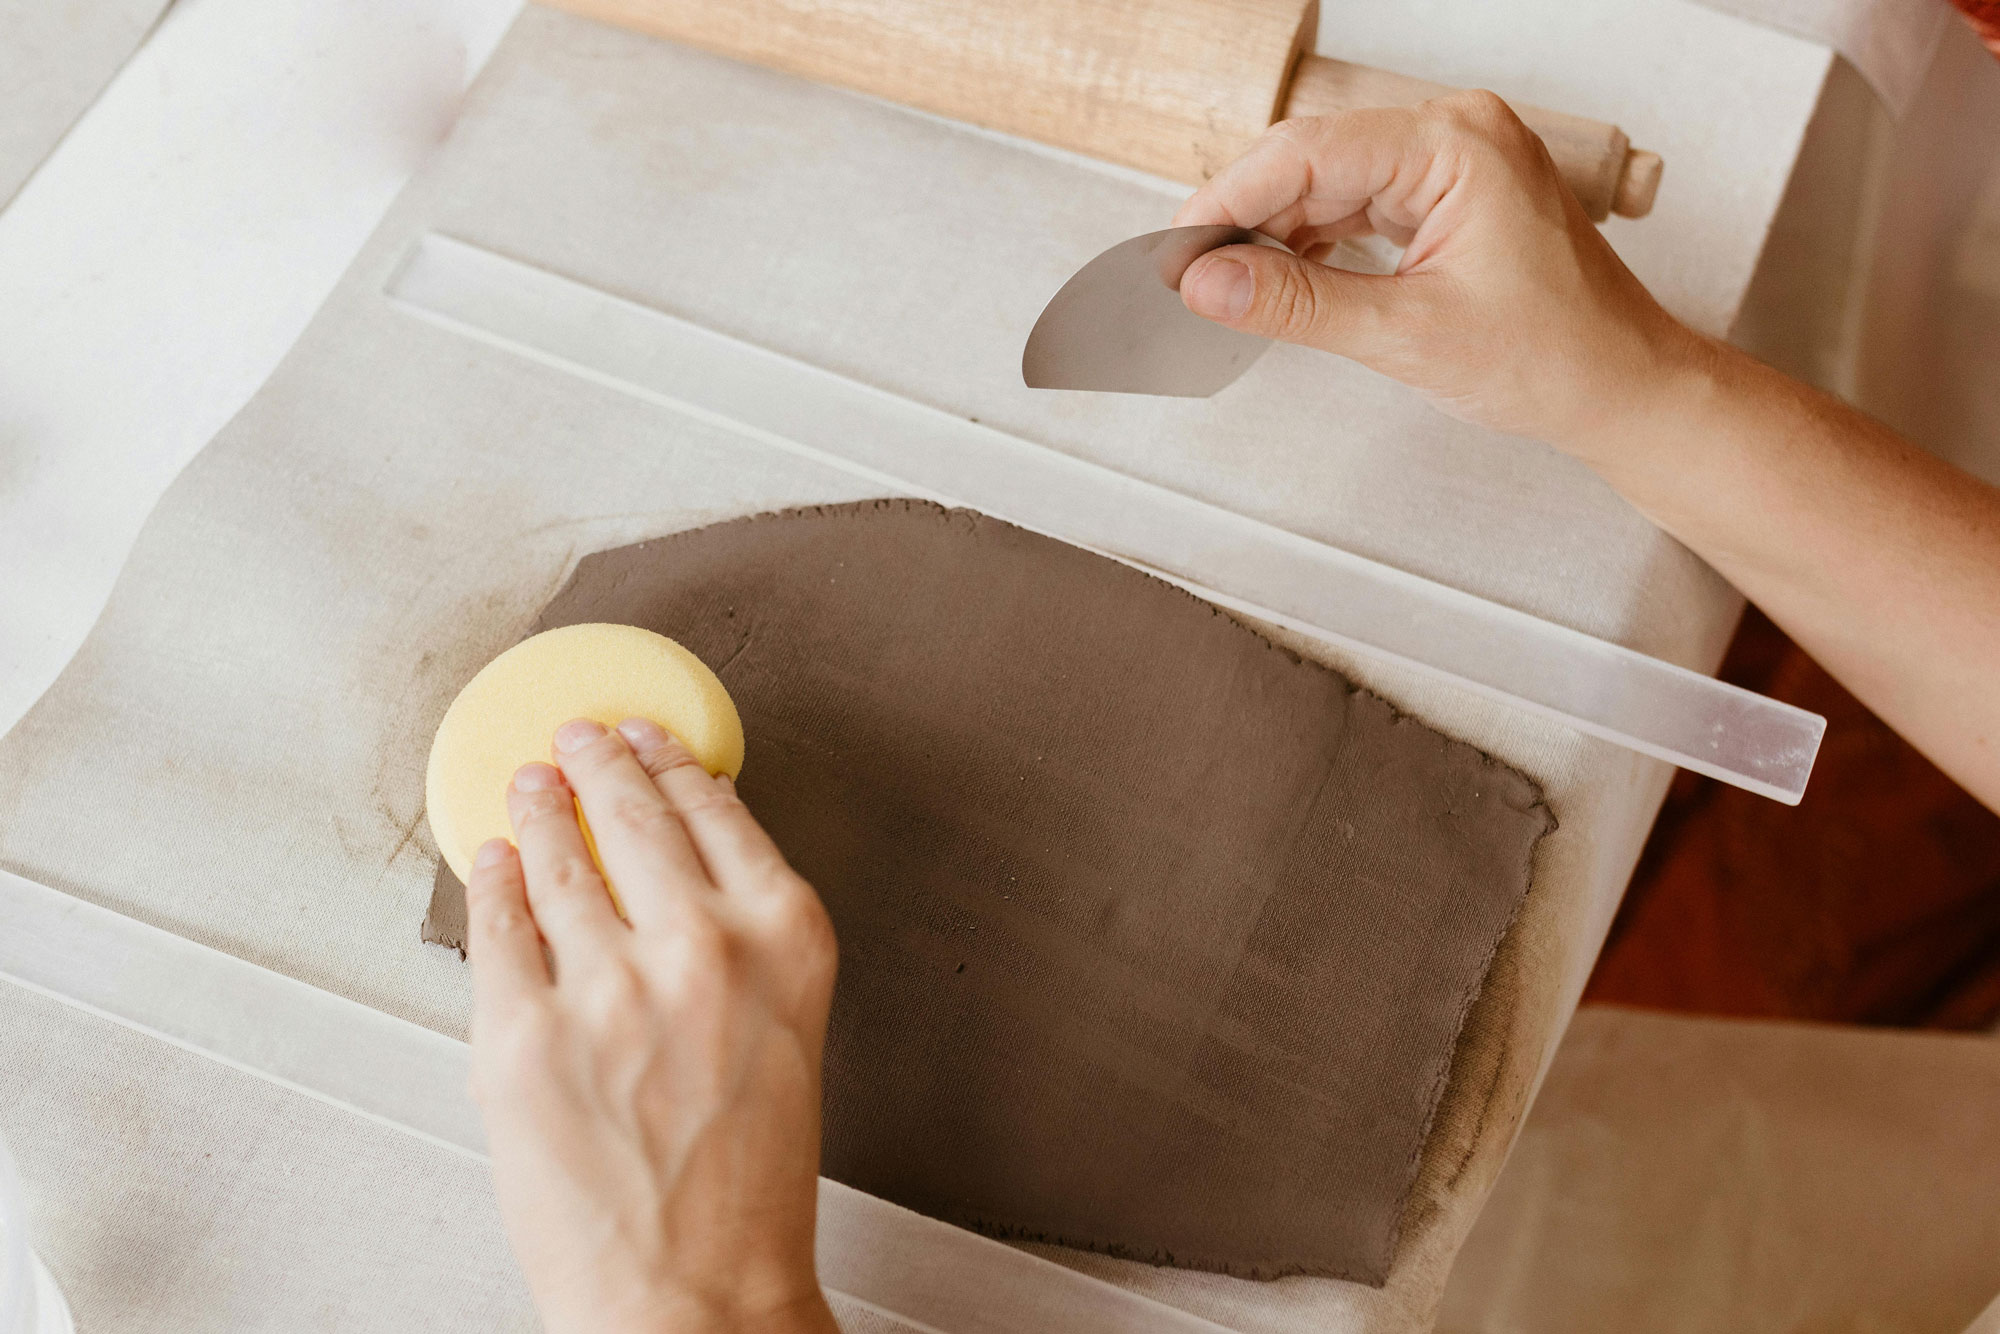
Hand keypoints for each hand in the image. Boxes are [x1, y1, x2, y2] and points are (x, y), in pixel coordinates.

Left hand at [464, 717, 839, 1333]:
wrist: (695, 1298)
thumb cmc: (749, 1187)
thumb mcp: (786, 1034)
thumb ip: (741, 946)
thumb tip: (668, 876)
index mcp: (787, 942)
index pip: (719, 813)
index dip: (673, 762)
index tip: (651, 739)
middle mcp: (702, 948)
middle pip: (635, 815)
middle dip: (599, 761)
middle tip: (580, 737)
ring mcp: (607, 988)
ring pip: (558, 859)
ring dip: (539, 808)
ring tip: (529, 785)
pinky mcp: (522, 1034)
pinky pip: (497, 929)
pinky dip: (492, 883)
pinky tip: (493, 862)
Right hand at [1173, 92, 1699, 452]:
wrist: (1622, 388)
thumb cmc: (1556, 357)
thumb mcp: (1406, 334)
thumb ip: (1297, 303)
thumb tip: (1208, 282)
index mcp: (1457, 144)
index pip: (1308, 151)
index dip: (1228, 201)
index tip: (1176, 251)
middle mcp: (1455, 136)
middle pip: (1312, 159)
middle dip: (1246, 218)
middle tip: (1188, 277)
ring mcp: (1452, 164)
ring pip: (1328, 184)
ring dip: (1274, 235)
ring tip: (1225, 288)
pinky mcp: (1446, 198)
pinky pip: (1356, 206)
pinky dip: (1312, 245)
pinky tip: (1278, 281)